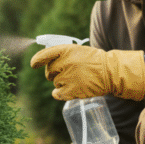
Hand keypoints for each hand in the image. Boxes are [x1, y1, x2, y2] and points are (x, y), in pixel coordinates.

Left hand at [30, 43, 144, 101]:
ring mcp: (68, 77)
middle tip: (66, 72)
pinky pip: (57, 93)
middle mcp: (65, 62)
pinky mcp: (72, 90)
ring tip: (76, 79)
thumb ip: (62, 54)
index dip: (37, 60)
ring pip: (55, 82)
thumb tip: (45, 61)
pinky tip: (67, 90)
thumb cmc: (94, 61)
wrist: (110, 72)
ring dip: (62, 82)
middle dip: (54, 73)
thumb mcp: (77, 51)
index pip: (45, 55)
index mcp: (66, 50)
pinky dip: (60, 93)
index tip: (34, 64)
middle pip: (49, 71)